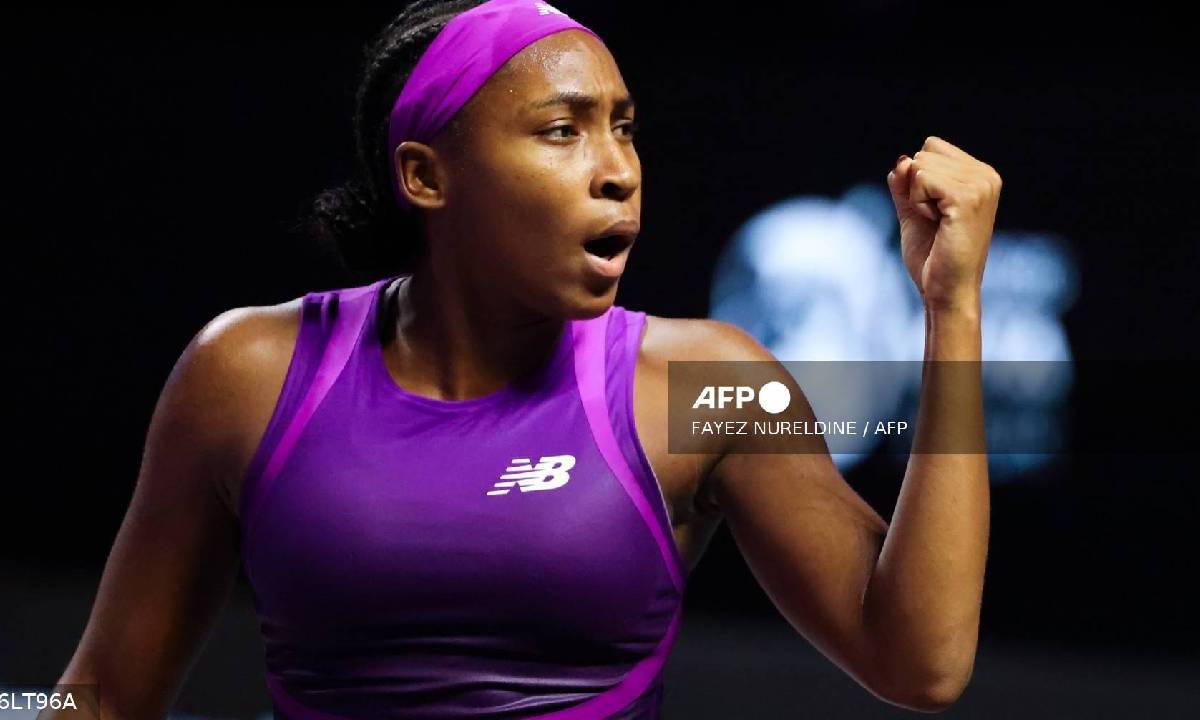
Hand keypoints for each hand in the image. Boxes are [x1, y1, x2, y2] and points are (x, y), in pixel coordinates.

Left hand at [886, 136, 1001, 312]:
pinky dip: (917, 203)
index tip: (935, 211)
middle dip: (917, 187)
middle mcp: (986, 176)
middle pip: (925, 152)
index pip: (932, 147)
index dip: (919, 179)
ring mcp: (981, 185)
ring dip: (917, 197)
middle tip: (936, 221)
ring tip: (938, 223)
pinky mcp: (968, 197)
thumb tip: (901, 160)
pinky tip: (936, 223)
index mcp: (980, 176)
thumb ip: (906, 185)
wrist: (946, 291)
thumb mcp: (914, 212)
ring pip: (920, 165)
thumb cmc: (933, 258)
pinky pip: (921, 178)